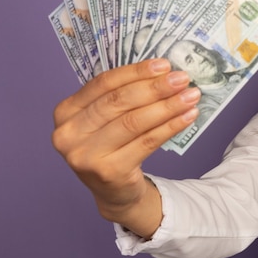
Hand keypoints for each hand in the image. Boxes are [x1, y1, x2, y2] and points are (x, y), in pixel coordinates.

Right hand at [52, 59, 199, 236]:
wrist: (114, 193)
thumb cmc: (112, 147)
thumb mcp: (105, 120)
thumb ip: (121, 96)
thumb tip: (163, 72)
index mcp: (66, 112)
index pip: (103, 83)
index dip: (136, 72)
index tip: (164, 65)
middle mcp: (69, 134)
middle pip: (119, 102)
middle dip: (155, 87)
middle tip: (182, 78)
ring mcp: (86, 155)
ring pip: (134, 122)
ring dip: (167, 106)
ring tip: (191, 96)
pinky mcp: (109, 172)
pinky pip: (147, 142)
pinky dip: (170, 127)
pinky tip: (188, 116)